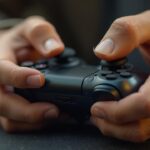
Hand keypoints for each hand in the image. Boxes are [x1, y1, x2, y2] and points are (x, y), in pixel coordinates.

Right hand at [0, 16, 63, 131]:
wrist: (12, 52)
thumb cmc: (20, 42)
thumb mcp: (29, 30)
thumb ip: (40, 34)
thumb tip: (55, 49)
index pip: (1, 71)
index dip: (18, 77)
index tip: (39, 80)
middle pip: (3, 104)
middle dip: (28, 111)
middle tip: (53, 110)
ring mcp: (2, 98)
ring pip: (10, 120)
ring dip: (33, 122)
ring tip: (57, 116)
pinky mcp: (9, 109)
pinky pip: (17, 123)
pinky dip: (34, 124)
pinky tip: (51, 118)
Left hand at [91, 10, 149, 141]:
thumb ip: (128, 33)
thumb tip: (103, 51)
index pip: (145, 105)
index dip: (117, 112)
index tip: (95, 109)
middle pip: (143, 127)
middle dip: (114, 126)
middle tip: (95, 117)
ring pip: (144, 130)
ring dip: (120, 128)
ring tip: (102, 119)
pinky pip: (144, 122)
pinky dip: (127, 123)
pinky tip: (116, 113)